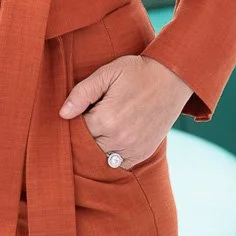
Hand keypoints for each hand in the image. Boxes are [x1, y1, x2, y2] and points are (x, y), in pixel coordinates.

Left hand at [59, 54, 192, 167]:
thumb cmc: (137, 72)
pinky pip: (120, 163)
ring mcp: (133, 148)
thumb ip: (82, 93)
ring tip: (104, 126)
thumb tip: (62, 114)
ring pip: (102, 157)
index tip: (82, 109)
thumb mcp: (108, 73)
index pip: (77, 130)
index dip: (76, 119)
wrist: (172, 77)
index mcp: (106, 119)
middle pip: (88, 146)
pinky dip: (114, 154)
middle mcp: (119, 139)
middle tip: (93, 116)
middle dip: (86, 134)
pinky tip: (115, 138)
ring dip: (99, 146)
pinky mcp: (143, 152)